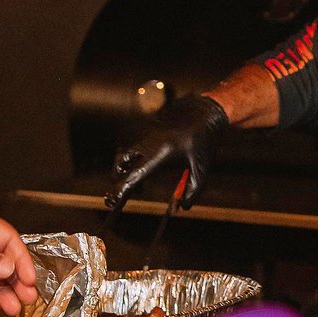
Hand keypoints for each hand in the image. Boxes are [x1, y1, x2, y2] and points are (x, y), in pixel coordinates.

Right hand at [105, 94, 228, 209]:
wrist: (203, 110)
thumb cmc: (204, 138)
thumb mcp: (202, 166)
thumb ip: (194, 188)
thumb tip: (183, 206)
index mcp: (162, 151)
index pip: (136, 174)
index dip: (122, 189)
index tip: (113, 201)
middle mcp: (150, 143)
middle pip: (122, 164)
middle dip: (118, 181)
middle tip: (119, 198)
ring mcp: (148, 136)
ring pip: (126, 156)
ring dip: (126, 173)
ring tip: (139, 190)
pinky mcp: (149, 133)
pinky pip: (135, 151)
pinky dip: (134, 165)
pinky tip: (145, 174)